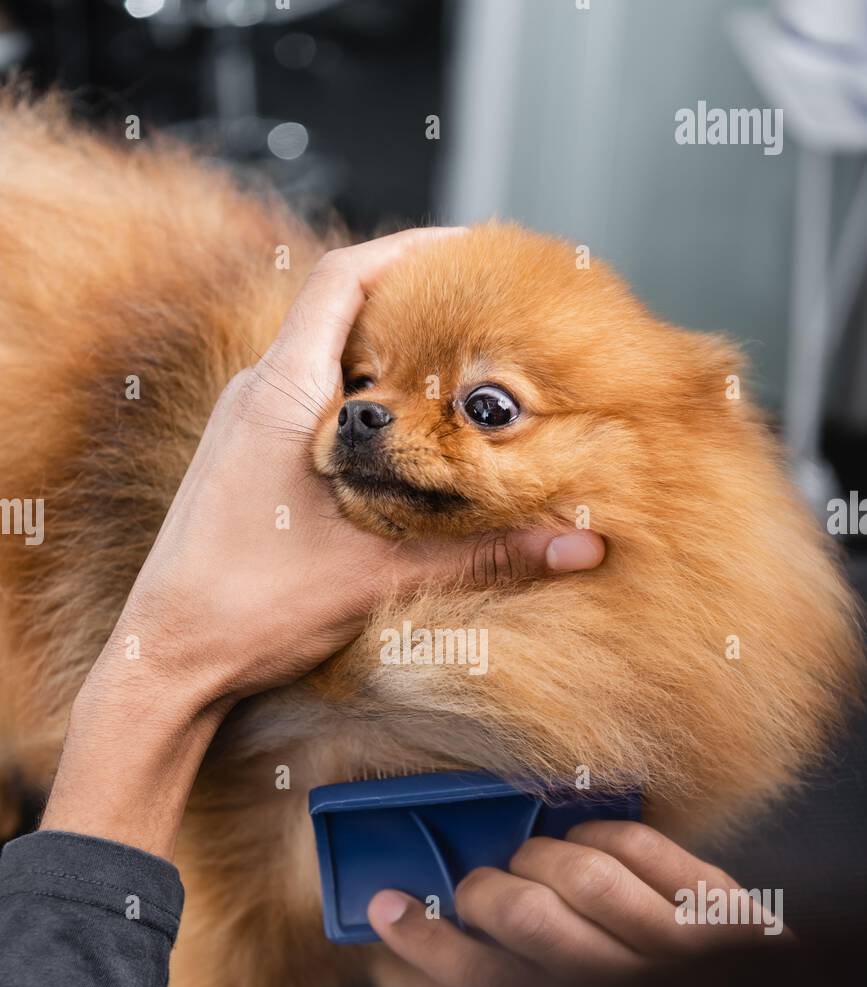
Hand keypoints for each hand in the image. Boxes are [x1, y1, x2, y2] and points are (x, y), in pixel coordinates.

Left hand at [99, 228, 604, 710]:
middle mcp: (256, 396)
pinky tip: (405, 445)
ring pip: (326, 365)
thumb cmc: (249, 609)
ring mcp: (245, 429)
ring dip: (389, 364)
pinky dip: (363, 409)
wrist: (168, 662)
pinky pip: (311, 407)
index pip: (342, 279)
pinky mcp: (244, 463)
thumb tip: (579, 547)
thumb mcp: (381, 574)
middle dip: (415, 308)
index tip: (472, 251)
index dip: (410, 249)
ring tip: (458, 375)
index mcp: (281, 394)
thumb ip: (484, 554)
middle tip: (487, 317)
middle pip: (340, 314)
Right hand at [367, 821, 790, 986]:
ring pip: (581, 871)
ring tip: (533, 864)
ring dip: (540, 855)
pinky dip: (599, 834)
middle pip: (526, 918)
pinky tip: (588, 845)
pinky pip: (638, 847)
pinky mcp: (722, 909)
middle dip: (484, 889)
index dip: (427, 941)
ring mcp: (682, 949)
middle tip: (480, 888)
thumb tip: (447, 927)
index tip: (388, 906)